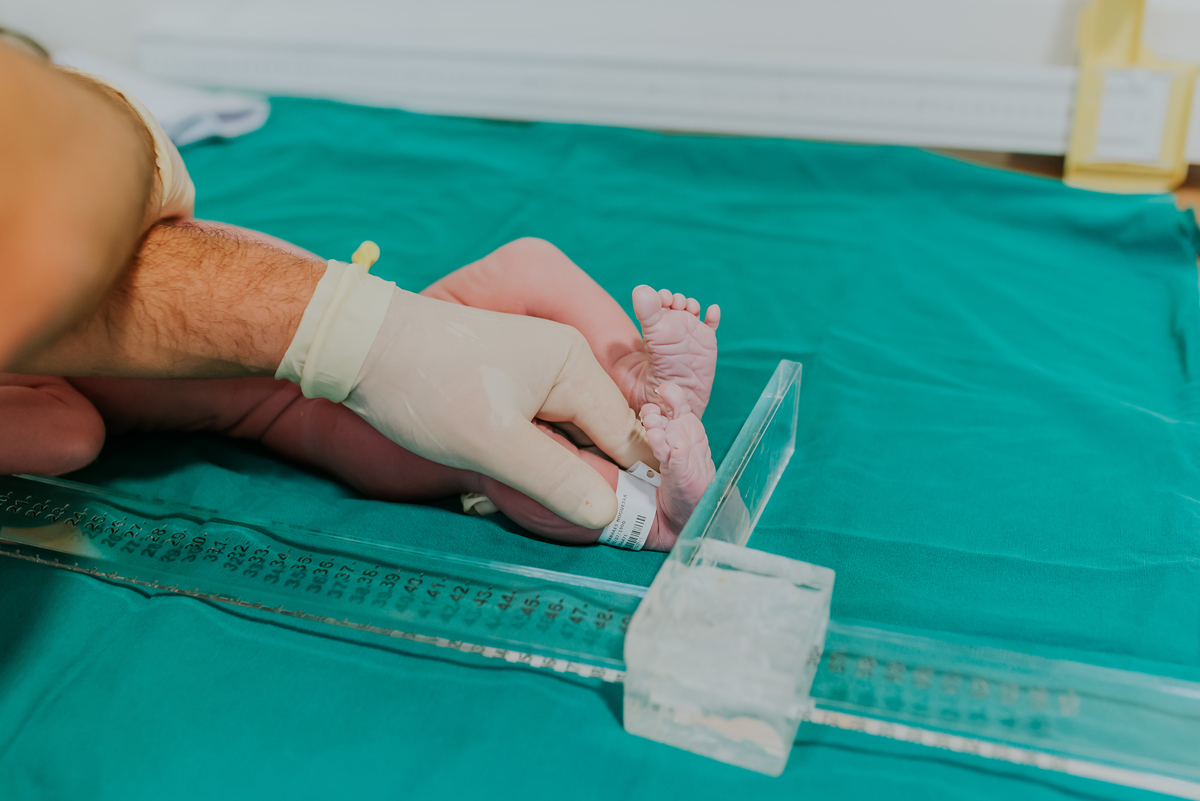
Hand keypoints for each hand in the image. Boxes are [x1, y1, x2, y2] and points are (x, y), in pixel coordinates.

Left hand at [276, 259, 653, 528]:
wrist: (359, 346)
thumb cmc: (426, 390)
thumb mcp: (495, 445)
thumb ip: (558, 481)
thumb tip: (609, 515)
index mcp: (573, 363)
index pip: (626, 433)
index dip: (635, 481)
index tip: (641, 527)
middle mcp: (565, 357)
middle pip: (604, 430)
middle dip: (600, 475)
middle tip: (593, 526)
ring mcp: (539, 364)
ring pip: (575, 430)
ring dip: (569, 467)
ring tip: (560, 506)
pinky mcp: (512, 376)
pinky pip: (549, 423)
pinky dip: (547, 453)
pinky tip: (530, 478)